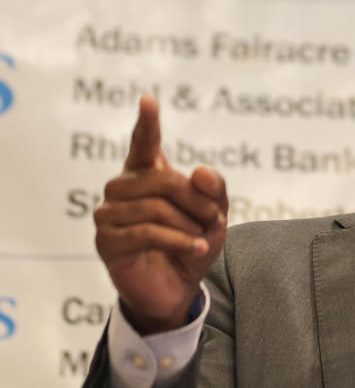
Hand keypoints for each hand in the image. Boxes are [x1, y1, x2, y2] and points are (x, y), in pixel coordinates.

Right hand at [94, 95, 227, 333]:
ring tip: (202, 237)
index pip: (144, 144)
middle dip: (197, 200)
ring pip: (155, 207)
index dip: (147, 123)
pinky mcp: (106, 242)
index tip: (149, 100)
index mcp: (146, 175)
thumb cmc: (191, 243)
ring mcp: (109, 215)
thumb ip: (214, 190)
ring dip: (188, 223)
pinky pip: (146, 233)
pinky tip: (195, 247)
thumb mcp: (214, 215)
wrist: (177, 288)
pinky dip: (178, 240)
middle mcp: (122, 189)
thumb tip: (200, 172)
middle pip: (162, 180)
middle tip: (215, 218)